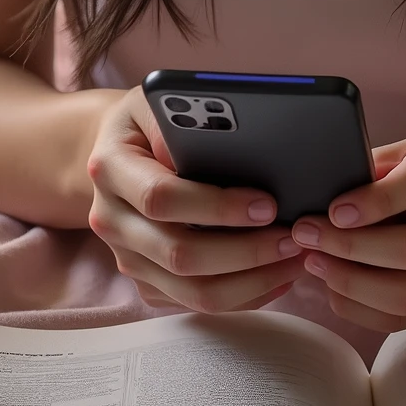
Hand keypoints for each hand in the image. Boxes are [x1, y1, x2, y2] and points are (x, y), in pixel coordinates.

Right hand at [86, 88, 304, 312]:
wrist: (117, 155)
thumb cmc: (149, 123)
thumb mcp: (156, 101)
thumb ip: (182, 116)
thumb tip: (226, 140)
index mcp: (110, 169)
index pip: (162, 198)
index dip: (217, 206)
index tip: (267, 204)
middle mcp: (111, 220)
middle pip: (180, 255)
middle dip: (246, 252)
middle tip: (293, 237)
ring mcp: (127, 257)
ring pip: (192, 292)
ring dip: (252, 281)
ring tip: (294, 260)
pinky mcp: (146, 282)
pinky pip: (196, 303)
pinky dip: (244, 296)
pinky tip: (277, 275)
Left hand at [291, 129, 405, 331]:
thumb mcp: (405, 148)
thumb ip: (372, 167)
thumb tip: (318, 193)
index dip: (378, 200)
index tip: (334, 211)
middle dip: (352, 248)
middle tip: (308, 236)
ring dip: (352, 283)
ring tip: (316, 262)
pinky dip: (360, 306)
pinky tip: (335, 285)